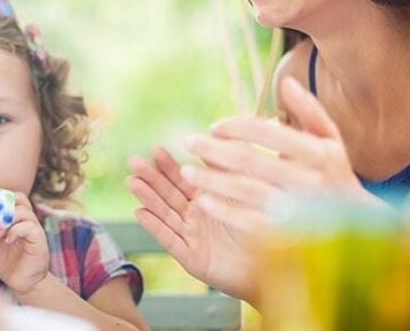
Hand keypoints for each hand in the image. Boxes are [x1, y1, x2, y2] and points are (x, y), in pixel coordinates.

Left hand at [0, 193, 48, 295]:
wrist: (21, 283)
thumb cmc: (6, 262)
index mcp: (15, 218)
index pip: (8, 197)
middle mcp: (26, 219)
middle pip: (18, 198)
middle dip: (0, 205)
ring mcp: (34, 228)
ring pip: (22, 211)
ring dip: (6, 220)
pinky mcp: (39, 239)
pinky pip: (28, 226)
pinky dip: (15, 230)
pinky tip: (7, 240)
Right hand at [127, 147, 256, 301]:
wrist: (277, 270)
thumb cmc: (265, 231)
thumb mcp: (247, 193)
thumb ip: (229, 170)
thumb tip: (218, 139)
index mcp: (207, 201)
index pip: (183, 180)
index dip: (168, 165)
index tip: (155, 149)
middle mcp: (195, 218)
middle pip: (168, 195)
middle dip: (150, 177)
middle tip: (134, 162)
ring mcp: (192, 237)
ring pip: (165, 213)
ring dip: (148, 197)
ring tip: (132, 181)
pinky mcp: (192, 258)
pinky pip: (170, 239)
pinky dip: (154, 226)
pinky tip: (139, 212)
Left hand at [182, 77, 378, 231]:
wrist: (359, 230)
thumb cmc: (336, 176)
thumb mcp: (331, 142)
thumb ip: (310, 112)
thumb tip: (286, 82)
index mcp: (320, 154)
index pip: (271, 134)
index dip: (239, 128)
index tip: (213, 126)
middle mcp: (309, 182)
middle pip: (252, 162)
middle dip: (214, 150)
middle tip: (187, 142)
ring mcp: (298, 210)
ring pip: (246, 191)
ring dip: (212, 180)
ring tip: (185, 171)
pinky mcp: (288, 234)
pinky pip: (250, 222)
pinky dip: (224, 210)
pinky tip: (202, 201)